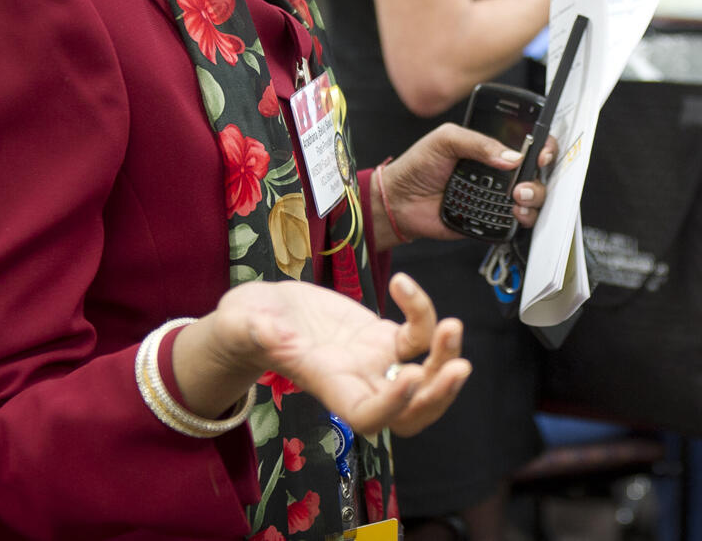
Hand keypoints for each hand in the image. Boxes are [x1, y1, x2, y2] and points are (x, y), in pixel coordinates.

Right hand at [207, 272, 469, 437]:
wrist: (259, 313)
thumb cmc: (245, 324)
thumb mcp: (242, 323)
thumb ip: (257, 331)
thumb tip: (275, 336)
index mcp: (327, 386)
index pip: (368, 416)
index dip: (393, 406)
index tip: (410, 378)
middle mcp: (358, 381)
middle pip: (410, 412)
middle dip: (438, 396)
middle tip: (459, 367)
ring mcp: (374, 361)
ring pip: (424, 375)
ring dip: (445, 355)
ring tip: (453, 326)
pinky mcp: (382, 336)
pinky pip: (416, 334)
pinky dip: (422, 312)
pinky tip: (403, 284)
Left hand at [381, 123, 556, 243]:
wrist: (400, 200)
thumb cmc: (419, 165)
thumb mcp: (446, 140)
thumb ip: (478, 143)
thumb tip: (511, 156)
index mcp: (490, 149)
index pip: (527, 144)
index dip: (542, 147)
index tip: (541, 153)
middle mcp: (499, 173)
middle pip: (537, 172)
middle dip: (541, 174)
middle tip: (526, 177)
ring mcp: (497, 197)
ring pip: (533, 198)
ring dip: (535, 196)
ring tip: (518, 196)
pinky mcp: (492, 220)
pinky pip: (518, 221)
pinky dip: (523, 217)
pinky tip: (514, 211)